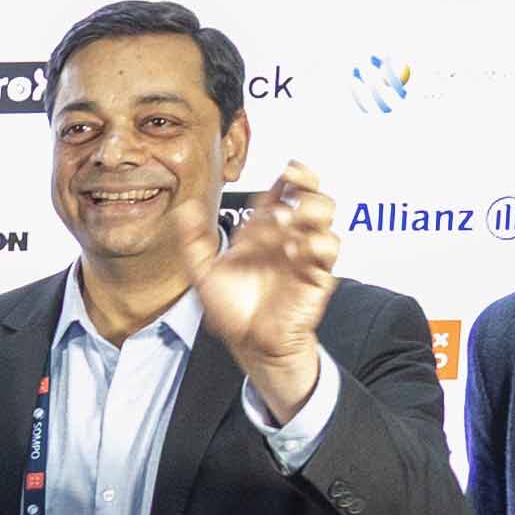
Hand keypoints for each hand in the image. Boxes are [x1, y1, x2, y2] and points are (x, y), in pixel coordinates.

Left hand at [195, 158, 342, 417]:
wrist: (250, 344)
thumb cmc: (233, 310)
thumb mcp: (205, 273)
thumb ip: (194, 241)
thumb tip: (186, 208)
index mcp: (261, 231)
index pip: (281, 193)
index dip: (289, 178)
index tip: (288, 170)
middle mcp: (285, 237)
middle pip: (310, 197)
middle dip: (307, 185)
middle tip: (294, 184)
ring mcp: (304, 254)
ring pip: (324, 217)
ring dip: (312, 211)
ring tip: (289, 220)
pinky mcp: (317, 275)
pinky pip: (329, 249)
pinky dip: (317, 243)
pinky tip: (297, 249)